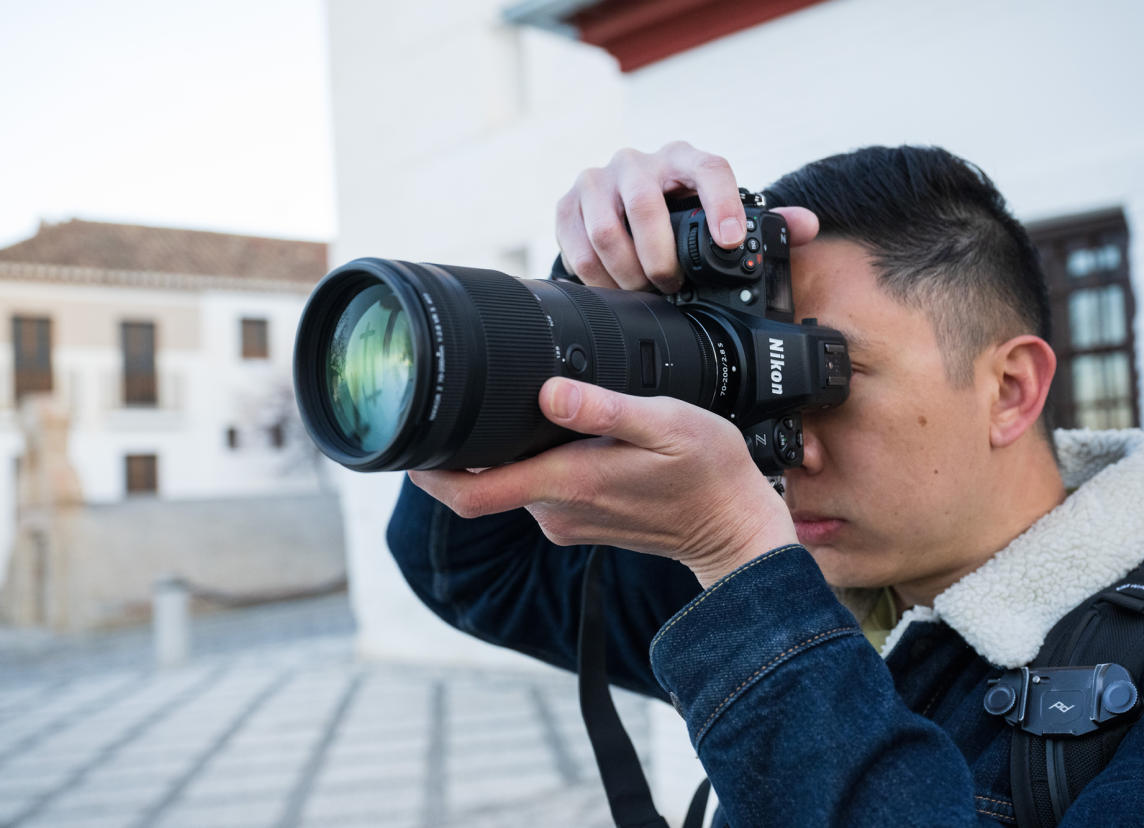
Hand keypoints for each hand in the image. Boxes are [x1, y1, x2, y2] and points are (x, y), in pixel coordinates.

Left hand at [408, 377, 797, 586]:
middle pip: (479, 485)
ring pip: (508, 483)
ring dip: (498, 452)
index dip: (423, 473)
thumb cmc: (709, 474)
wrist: (735, 530)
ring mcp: (566, 519)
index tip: (400, 440)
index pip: (467, 494)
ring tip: (503, 404)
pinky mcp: (580, 519)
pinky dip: (528, 462)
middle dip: (457, 448)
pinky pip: (535, 488)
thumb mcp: (666, 425)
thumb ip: (605, 409)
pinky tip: (548, 431)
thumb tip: (550, 391)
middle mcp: (555, 509)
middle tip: (447, 398)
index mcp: (566, 484)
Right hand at [555, 141, 819, 293]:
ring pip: (607, 230)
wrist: (619, 208)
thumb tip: (807, 226)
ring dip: (627, 273)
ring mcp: (598, 180)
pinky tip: (613, 290)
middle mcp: (639, 162)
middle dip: (660, 258)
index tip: (728, 241)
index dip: (720, 203)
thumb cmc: (678, 214)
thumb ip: (766, 222)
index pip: (708, 169)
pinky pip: (576, 246)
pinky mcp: (568, 204)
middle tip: (671, 286)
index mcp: (684, 159)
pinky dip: (596, 277)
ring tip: (643, 292)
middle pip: (645, 204)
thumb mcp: (719, 214)